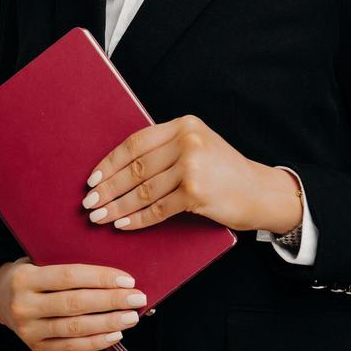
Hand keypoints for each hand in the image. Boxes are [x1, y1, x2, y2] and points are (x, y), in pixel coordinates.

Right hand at [0, 256, 147, 350]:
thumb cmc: (28, 274)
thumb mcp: (37, 259)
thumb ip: (64, 262)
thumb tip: (110, 269)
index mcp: (24, 278)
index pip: (69, 276)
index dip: (100, 278)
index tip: (127, 279)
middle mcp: (24, 306)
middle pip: (75, 304)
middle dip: (111, 301)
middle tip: (137, 298)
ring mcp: (29, 330)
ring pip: (75, 328)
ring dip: (108, 323)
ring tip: (131, 317)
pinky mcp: (37, 347)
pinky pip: (71, 347)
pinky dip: (96, 342)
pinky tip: (115, 334)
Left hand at [80, 113, 281, 232]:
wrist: (261, 192)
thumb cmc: (224, 172)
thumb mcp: (198, 146)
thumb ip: (166, 149)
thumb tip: (118, 169)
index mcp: (183, 125)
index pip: (136, 142)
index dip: (111, 162)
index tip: (93, 178)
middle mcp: (187, 141)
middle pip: (136, 167)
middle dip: (108, 188)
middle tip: (89, 202)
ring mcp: (193, 166)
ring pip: (143, 190)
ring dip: (117, 206)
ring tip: (100, 217)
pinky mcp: (196, 192)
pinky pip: (158, 209)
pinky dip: (137, 219)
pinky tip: (123, 224)